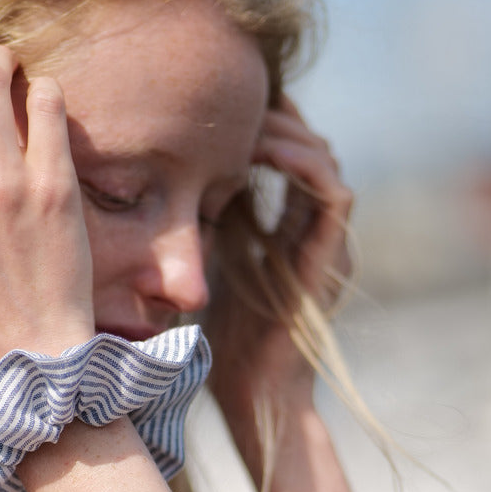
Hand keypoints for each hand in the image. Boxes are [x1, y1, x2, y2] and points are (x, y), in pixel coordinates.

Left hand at [208, 102, 351, 473]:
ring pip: (323, 158)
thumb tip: (157, 188)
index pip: (284, 153)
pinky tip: (263, 151)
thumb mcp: (206, 267)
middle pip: (306, 144)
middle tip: (228, 99)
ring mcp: (327, 242)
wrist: (252, 392)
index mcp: (287, 229)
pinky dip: (302, 164)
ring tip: (243, 118)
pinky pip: (332, 192)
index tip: (214, 107)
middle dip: (272, 115)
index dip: (257, 123)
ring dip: (286, 131)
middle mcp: (314, 229)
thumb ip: (200, 228)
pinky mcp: (330, 257)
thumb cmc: (221, 343)